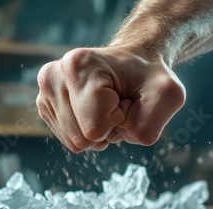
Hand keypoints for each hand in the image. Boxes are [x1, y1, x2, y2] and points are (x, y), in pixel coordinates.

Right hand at [36, 46, 185, 151]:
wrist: (134, 62)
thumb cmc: (149, 77)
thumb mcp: (168, 95)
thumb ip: (149, 125)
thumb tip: (120, 138)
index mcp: (78, 66)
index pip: (95, 128)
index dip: (119, 119)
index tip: (124, 96)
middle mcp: (53, 76)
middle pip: (81, 139)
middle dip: (109, 127)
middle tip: (118, 102)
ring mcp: (45, 91)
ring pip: (75, 142)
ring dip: (100, 129)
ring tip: (108, 104)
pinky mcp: (45, 105)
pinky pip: (70, 140)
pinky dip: (89, 130)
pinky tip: (97, 109)